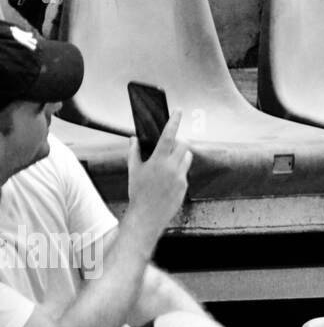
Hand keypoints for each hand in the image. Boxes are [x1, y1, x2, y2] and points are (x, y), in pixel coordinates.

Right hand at [126, 111, 191, 239]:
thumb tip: (133, 139)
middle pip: (184, 144)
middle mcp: (172, 168)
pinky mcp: (185, 186)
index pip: (168, 136)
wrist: (147, 216)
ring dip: (180, 155)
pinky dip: (178, 171)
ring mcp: (181, 177)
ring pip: (187, 157)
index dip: (174, 121)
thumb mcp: (133, 171)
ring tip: (167, 163)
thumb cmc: (138, 193)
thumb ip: (134, 152)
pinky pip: (185, 172)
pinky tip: (167, 180)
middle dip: (179, 141)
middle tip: (171, 144)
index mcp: (158, 161)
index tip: (178, 111)